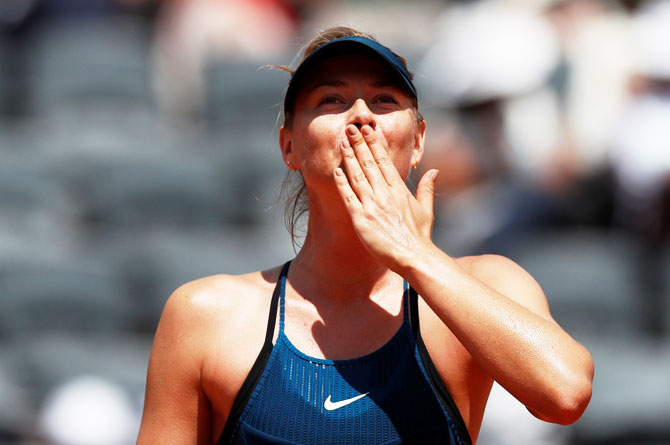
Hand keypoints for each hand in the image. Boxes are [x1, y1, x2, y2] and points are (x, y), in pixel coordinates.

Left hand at [333, 124, 438, 269]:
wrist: (413, 256)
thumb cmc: (419, 236)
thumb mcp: (426, 209)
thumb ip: (426, 188)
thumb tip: (434, 171)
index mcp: (399, 189)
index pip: (384, 161)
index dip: (374, 144)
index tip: (367, 130)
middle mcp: (384, 194)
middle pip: (368, 163)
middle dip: (358, 144)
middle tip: (350, 128)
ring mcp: (371, 205)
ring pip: (357, 176)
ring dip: (348, 157)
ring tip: (341, 141)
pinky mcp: (361, 219)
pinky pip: (348, 197)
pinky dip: (342, 183)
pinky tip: (336, 170)